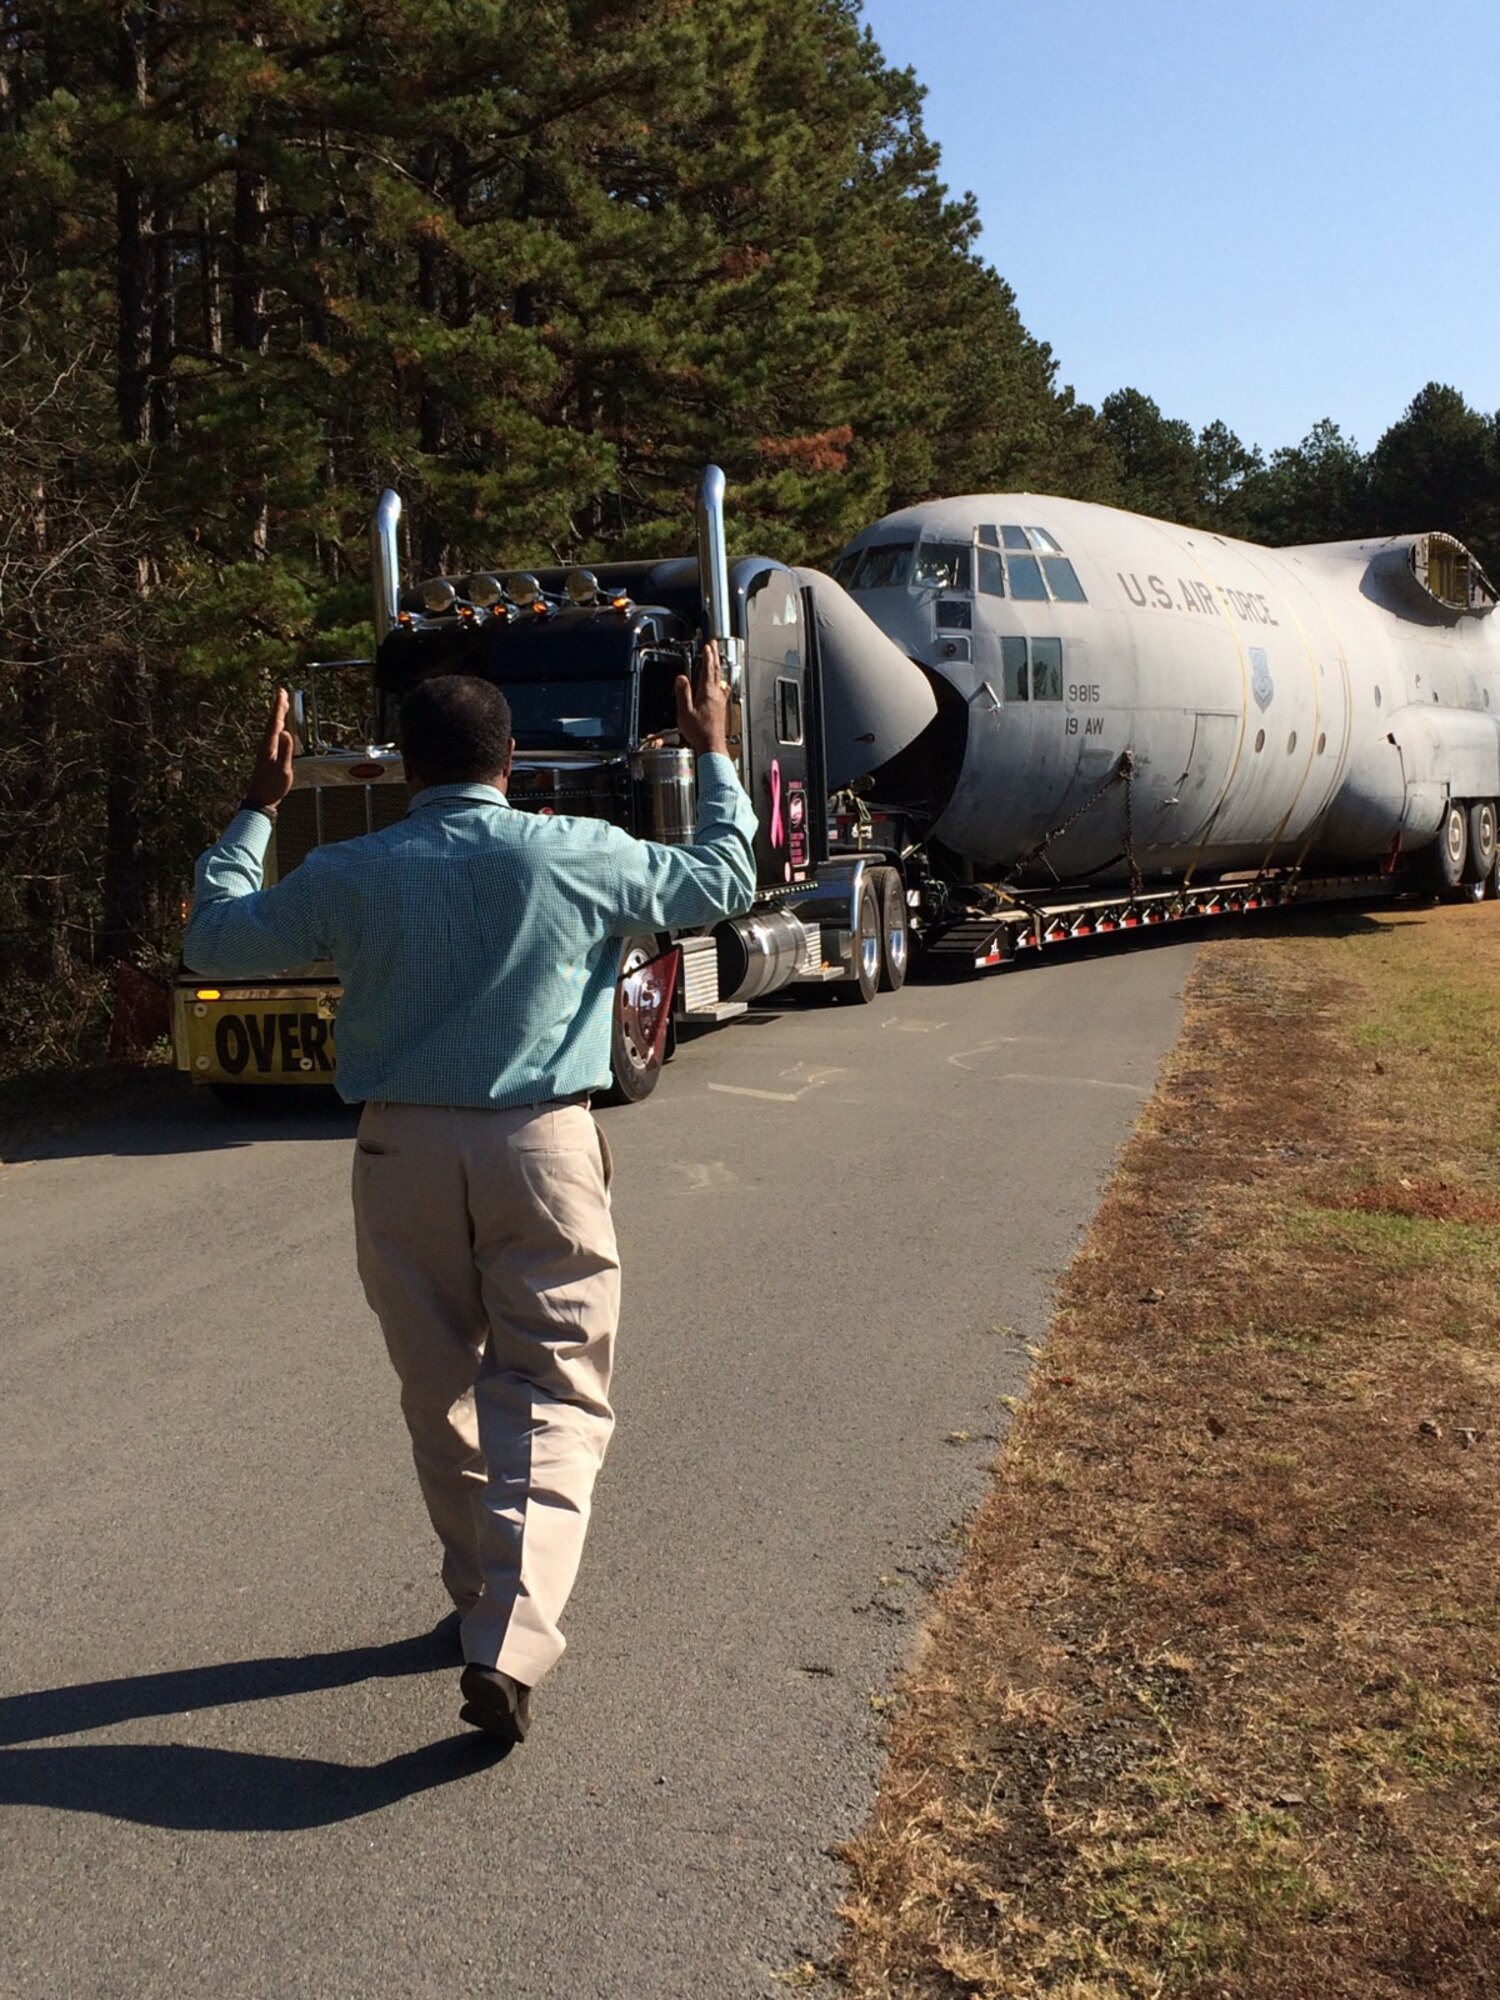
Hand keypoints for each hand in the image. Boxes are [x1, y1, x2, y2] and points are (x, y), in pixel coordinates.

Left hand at [246, 689, 295, 809]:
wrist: (260, 800)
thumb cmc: (272, 786)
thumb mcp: (283, 769)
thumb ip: (286, 751)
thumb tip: (287, 733)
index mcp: (269, 746)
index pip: (275, 722)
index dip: (278, 707)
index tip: (281, 693)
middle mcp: (266, 745)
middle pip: (272, 722)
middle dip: (277, 707)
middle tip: (282, 693)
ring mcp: (266, 750)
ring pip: (272, 728)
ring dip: (278, 715)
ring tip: (282, 706)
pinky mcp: (268, 755)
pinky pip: (273, 735)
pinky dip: (278, 726)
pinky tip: (280, 729)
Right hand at [674, 640, 730, 757]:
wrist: (712, 746)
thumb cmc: (699, 732)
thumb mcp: (685, 712)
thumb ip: (683, 693)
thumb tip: (681, 678)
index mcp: (707, 693)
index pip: (707, 670)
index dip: (707, 656)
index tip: (707, 646)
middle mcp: (716, 695)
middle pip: (716, 671)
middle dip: (714, 656)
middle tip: (714, 645)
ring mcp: (720, 701)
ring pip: (720, 678)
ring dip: (717, 666)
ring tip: (716, 658)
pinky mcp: (721, 707)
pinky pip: (722, 688)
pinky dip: (720, 680)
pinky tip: (721, 683)